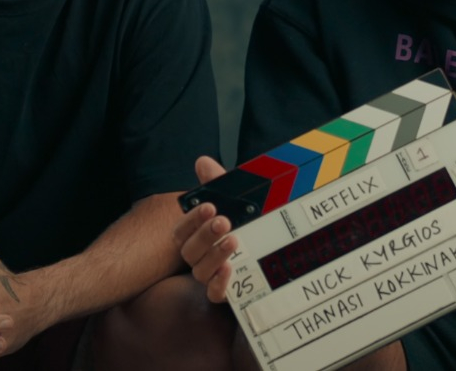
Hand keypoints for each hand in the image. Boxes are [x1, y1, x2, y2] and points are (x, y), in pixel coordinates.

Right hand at [174, 156, 237, 302]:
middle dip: (205, 234)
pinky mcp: (226, 293)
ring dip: (214, 255)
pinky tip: (230, 269)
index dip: (193, 219)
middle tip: (224, 221)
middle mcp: (200, 257)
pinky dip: (219, 284)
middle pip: (189, 250)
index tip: (209, 206)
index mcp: (197, 236)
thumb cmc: (247, 225)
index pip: (182, 230)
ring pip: (200, 271)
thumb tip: (202, 161)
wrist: (272, 253)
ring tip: (233, 241)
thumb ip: (218, 184)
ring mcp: (211, 276)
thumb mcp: (237, 201)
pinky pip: (214, 294)